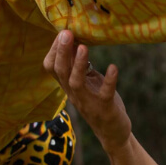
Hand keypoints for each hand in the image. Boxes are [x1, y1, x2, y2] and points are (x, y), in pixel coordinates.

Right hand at [45, 30, 131, 153]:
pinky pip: (105, 93)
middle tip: (66, 32)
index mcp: (69, 86)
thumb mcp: (88, 82)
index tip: (61, 32)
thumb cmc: (100, 102)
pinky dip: (109, 80)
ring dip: (78, 64)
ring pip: (76, 83)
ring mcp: (88, 102)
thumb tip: (75, 40)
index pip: (52, 68)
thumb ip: (80, 66)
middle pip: (61, 72)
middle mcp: (74, 94)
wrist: (113, 132)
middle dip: (61, 52)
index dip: (54, 51)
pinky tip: (113, 67)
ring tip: (83, 47)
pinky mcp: (105, 108)